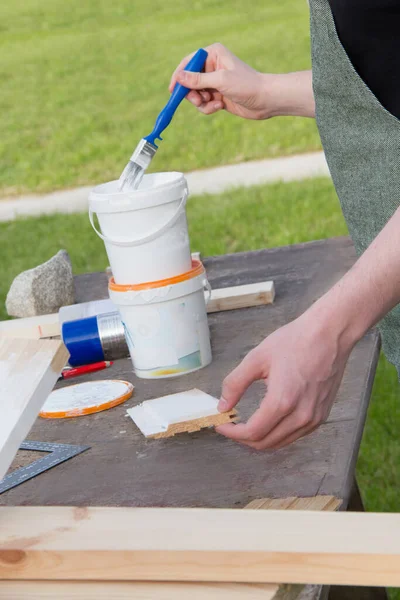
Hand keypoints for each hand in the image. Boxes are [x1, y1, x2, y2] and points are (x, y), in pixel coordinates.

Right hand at [169, 43, 275, 119]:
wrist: (265, 100)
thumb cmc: (246, 85)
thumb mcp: (220, 81)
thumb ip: (198, 79)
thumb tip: (178, 77)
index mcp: (212, 54)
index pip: (188, 63)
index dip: (179, 76)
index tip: (173, 90)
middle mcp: (212, 66)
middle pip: (189, 81)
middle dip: (192, 93)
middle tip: (198, 100)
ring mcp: (214, 82)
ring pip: (195, 95)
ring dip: (202, 102)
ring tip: (213, 103)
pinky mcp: (217, 95)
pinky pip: (204, 104)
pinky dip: (209, 107)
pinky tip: (220, 106)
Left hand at [216, 311, 352, 449]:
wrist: (330, 334)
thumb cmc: (296, 341)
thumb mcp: (257, 358)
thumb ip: (235, 384)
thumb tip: (222, 406)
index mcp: (282, 401)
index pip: (252, 432)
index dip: (232, 433)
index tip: (221, 424)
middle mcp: (301, 416)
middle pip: (265, 443)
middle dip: (243, 438)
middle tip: (230, 424)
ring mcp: (314, 418)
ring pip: (280, 443)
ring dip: (260, 438)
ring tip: (246, 423)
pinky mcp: (321, 416)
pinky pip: (295, 435)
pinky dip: (277, 434)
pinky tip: (268, 420)